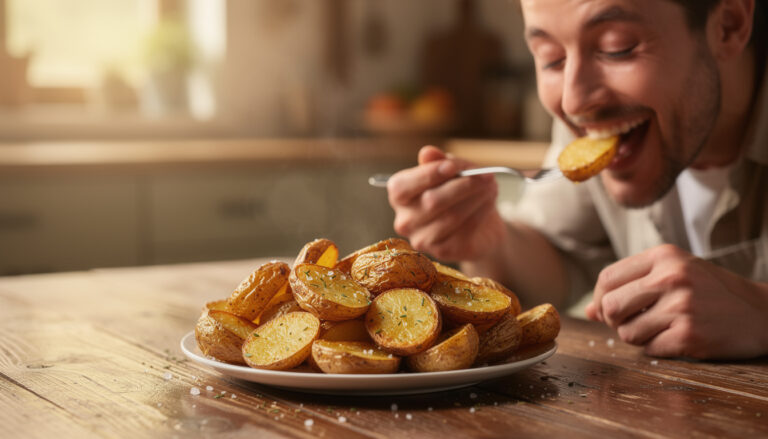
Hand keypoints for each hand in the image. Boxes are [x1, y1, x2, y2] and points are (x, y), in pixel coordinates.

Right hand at [386, 145, 506, 261]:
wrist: (478, 225)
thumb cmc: (458, 193)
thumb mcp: (449, 172)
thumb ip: (437, 162)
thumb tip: (427, 152)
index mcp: (399, 197)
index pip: (404, 186)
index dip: (429, 174)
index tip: (453, 166)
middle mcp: (405, 221)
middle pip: (432, 201)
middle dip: (463, 184)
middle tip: (485, 175)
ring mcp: (422, 240)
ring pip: (452, 215)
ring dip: (477, 197)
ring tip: (491, 186)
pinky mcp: (443, 252)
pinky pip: (465, 229)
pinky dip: (481, 212)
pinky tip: (489, 202)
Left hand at [586, 244, 767, 358]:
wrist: (761, 313)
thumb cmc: (710, 291)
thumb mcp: (673, 274)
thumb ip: (630, 285)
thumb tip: (589, 310)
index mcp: (664, 256)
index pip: (607, 278)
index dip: (599, 299)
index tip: (606, 310)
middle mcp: (670, 277)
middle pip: (611, 307)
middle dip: (614, 321)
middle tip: (631, 323)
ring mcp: (681, 306)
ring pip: (626, 332)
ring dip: (636, 337)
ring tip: (658, 329)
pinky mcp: (689, 334)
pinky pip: (649, 349)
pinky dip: (656, 349)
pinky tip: (675, 339)